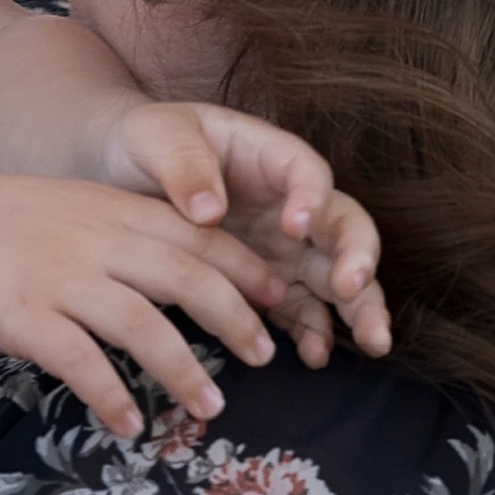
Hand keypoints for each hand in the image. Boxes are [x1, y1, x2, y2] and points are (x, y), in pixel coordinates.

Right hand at [0, 173, 285, 438]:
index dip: (246, 270)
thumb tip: (171, 271)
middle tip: (266, 357)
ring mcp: (61, 279)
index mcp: (112, 211)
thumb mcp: (67, 208)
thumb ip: (117, 232)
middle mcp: (97, 241)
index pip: (199, 237)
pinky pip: (81, 363)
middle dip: (236, 320)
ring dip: (185, 372)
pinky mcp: (24, 316)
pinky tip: (128, 427)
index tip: (279, 300)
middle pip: (189, 279)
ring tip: (210, 410)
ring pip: (145, 327)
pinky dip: (111, 396)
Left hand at [107, 102, 390, 367]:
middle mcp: (290, 204)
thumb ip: (183, 165)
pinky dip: (313, 332)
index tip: (297, 226)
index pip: (308, 173)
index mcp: (270, 158)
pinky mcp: (266, 285)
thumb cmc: (148, 143)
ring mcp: (284, 249)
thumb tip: (209, 212)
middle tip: (353, 290)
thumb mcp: (156, 138)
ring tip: (371, 342)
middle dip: (359, 259)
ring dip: (359, 308)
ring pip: (337, 276)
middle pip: (343, 228)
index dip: (312, 198)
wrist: (122, 174)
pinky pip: (301, 310)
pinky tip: (314, 357)